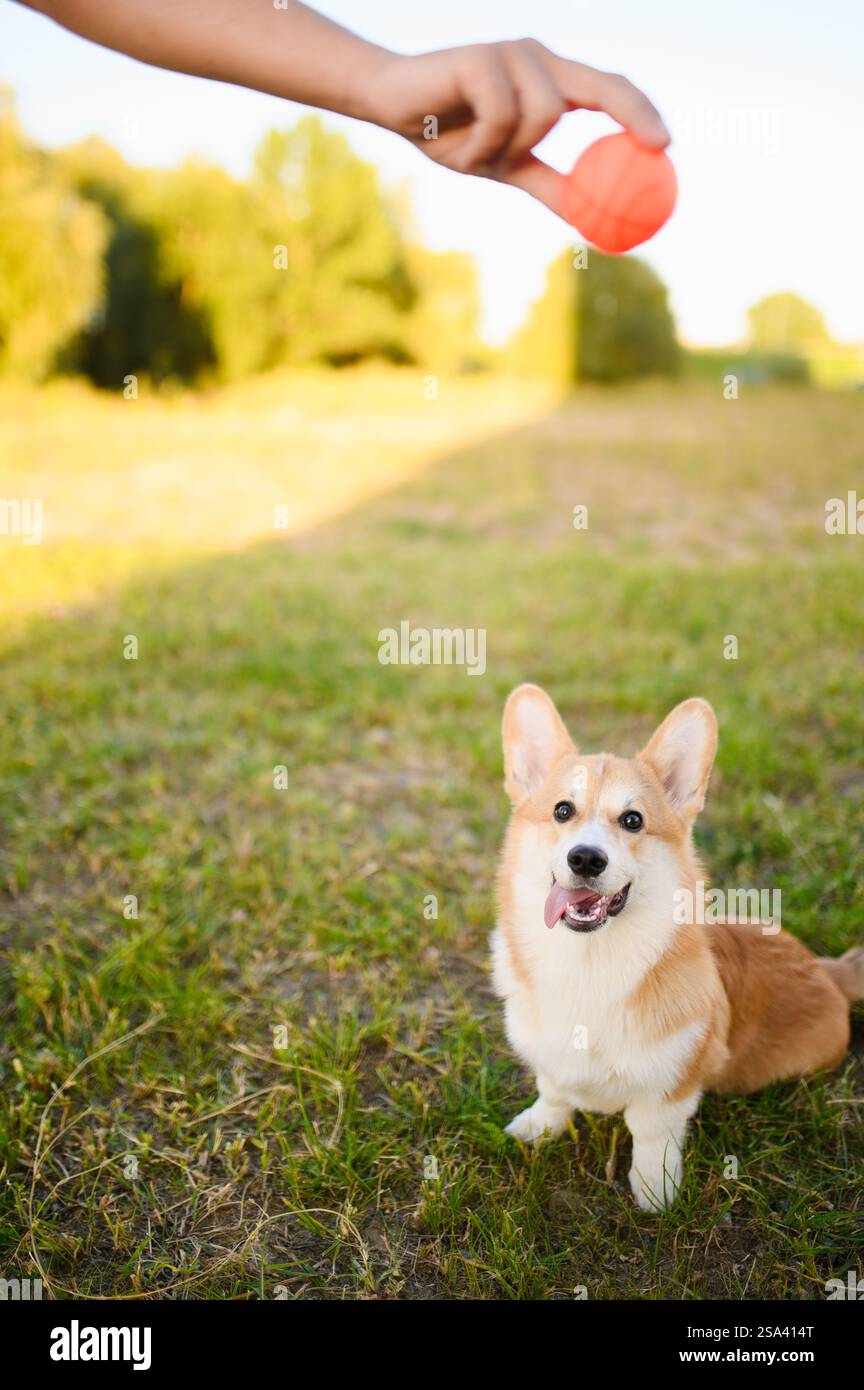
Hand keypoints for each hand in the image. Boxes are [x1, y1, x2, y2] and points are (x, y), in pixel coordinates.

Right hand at [364, 39, 669, 214]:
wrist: (393, 107)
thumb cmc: (450, 133)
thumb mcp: (506, 166)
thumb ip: (547, 184)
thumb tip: (586, 218)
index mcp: (549, 81)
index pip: (606, 89)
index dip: (639, 112)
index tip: (664, 146)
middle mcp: (538, 60)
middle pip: (600, 83)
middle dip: (634, 113)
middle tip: (656, 147)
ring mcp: (512, 54)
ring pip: (545, 114)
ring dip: (510, 150)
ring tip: (477, 154)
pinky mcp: (483, 57)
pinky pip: (503, 115)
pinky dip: (484, 143)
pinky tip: (461, 144)